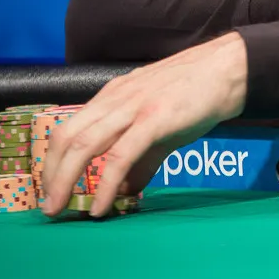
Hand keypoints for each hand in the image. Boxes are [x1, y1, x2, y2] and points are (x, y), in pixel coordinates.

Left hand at [40, 32, 247, 217]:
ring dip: (65, 181)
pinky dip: (105, 184)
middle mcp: (116, 98)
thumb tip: (125, 192)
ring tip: (59, 209)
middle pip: (67, 137)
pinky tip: (101, 206)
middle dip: (51, 175)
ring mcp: (134, 107)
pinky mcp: (154, 119)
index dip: (54, 161)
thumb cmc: (197, 94)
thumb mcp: (161, 126)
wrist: (229, 69)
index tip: (50, 188)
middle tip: (48, 207)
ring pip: (85, 145)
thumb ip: (141, 159)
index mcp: (113, 96)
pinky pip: (120, 156)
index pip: (69, 128)